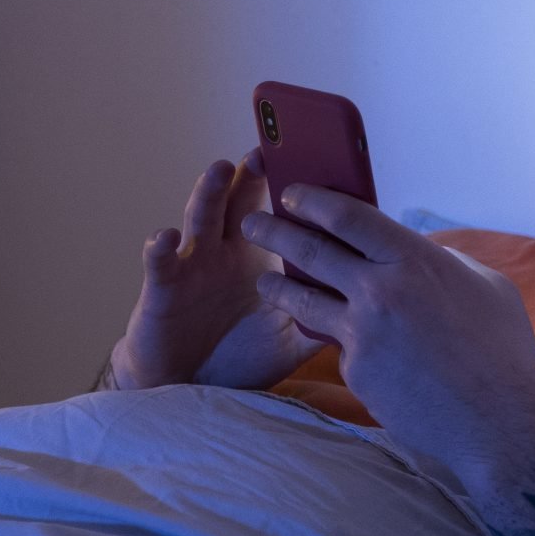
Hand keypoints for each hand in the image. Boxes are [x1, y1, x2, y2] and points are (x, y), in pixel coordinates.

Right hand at [105, 153, 321, 390]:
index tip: (315, 158)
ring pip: (201, 218)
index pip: (276, 210)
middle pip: (239, 199)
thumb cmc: (239, 356)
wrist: (192, 387)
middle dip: (253, 172)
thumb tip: (374, 306)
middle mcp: (223, 249)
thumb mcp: (289, 338)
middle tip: (270, 148)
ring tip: (222, 168)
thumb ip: (322, 315)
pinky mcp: (163, 287)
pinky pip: (161, 263)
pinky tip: (167, 237)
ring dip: (209, 192)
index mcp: (256, 254)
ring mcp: (192, 264)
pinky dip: (160, 247)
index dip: (291, 185)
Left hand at [240, 185, 534, 468]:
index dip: (314, 200)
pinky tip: (343, 346)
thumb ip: (439, 263)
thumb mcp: (481, 285)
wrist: (499, 421)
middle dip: (275, 232)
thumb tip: (414, 255)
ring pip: (305, 300)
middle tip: (252, 223)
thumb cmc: (501, 351)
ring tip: (263, 281)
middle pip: (311, 251)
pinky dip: (342, 344)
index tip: (292, 194)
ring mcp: (362, 333)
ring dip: (278, 286)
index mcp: (414, 259)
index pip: (348, 216)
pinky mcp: (356, 372)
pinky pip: (340, 348)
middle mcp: (380, 290)